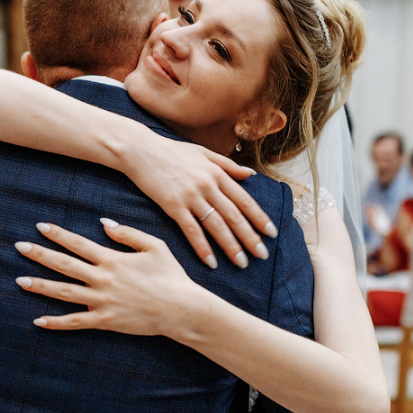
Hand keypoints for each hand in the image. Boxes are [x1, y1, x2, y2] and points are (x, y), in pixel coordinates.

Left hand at [14, 221, 200, 335]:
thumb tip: (103, 224)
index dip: (58, 234)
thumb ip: (127, 233)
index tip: (40, 226)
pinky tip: (37, 320)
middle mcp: (102, 279)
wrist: (180, 308)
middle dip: (40, 254)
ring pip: (63, 292)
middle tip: (19, 247)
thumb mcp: (154, 245)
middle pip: (64, 265)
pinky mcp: (105, 321)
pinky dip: (55, 322)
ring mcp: (101, 301)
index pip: (78, 243)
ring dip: (40, 285)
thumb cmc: (171, 275)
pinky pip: (75, 322)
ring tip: (19, 280)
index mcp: (112, 259)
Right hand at [120, 130, 276, 269]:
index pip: (244, 200)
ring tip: (242, 263)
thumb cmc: (171, 151)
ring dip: (231, 246)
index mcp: (217, 173)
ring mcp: (190, 196)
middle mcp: (208, 185)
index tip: (271, 233)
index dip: (259, 218)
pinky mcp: (173, 206)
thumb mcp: (203, 153)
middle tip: (262, 255)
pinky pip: (191, 231)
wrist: (140, 150)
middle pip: (234, 216)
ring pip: (216, 226)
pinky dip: (202, 247)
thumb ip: (227, 165)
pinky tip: (211, 262)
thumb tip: (251, 174)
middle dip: (250, 237)